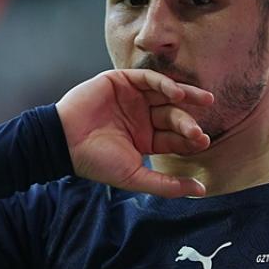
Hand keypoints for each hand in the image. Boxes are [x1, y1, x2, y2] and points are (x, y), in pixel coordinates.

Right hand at [56, 69, 213, 197]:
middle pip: (174, 115)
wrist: (64, 142)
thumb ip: (168, 184)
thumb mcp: (135, 176)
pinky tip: (176, 94)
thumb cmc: (96, 162)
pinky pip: (148, 78)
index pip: (175, 137)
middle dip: (188, 122)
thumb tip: (202, 189)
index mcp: (147, 138)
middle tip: (198, 130)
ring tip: (204, 101)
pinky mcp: (122, 81)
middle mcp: (143, 117)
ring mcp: (133, 98)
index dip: (189, 139)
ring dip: (186, 96)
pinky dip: (164, 83)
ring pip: (166, 94)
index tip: (203, 142)